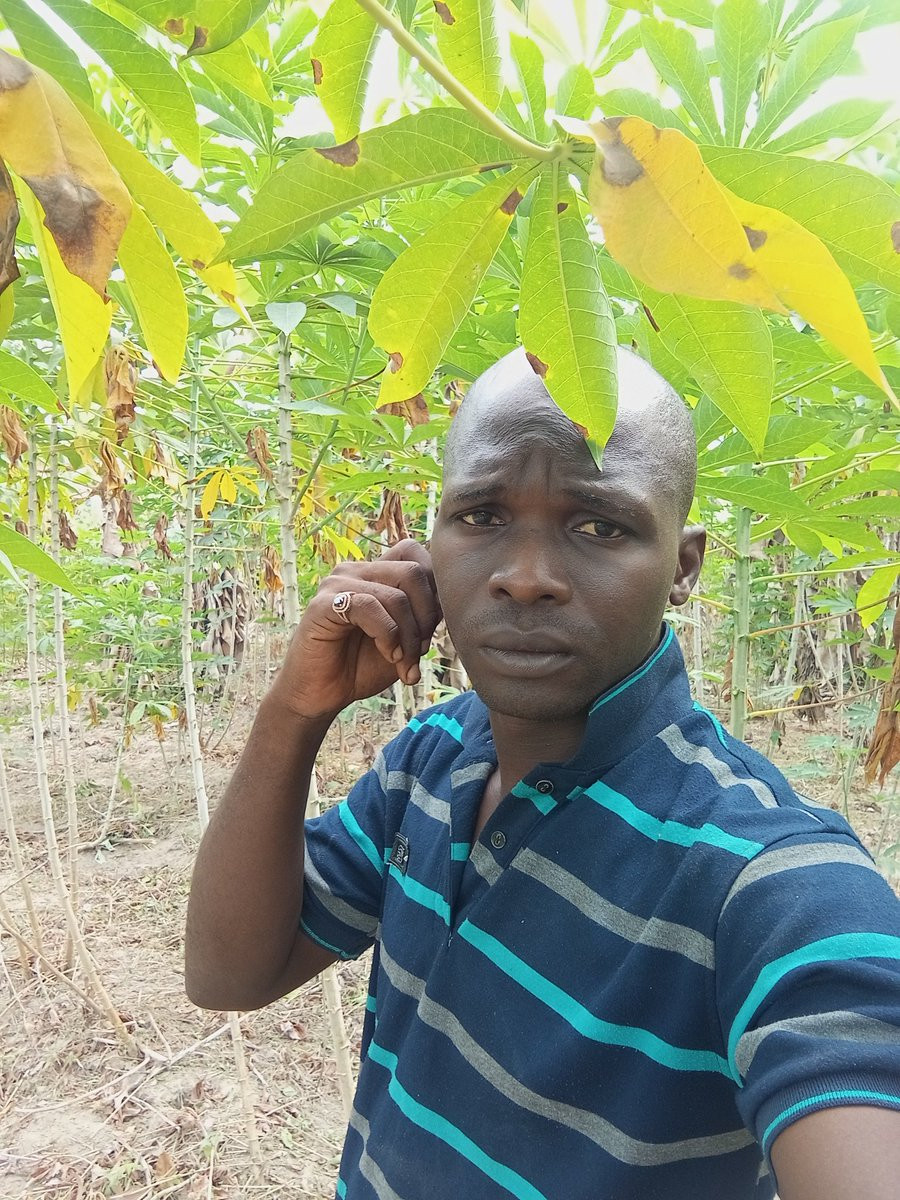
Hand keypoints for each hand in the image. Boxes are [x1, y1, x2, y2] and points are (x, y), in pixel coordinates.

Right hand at [268, 539, 441, 721]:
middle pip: (414, 571)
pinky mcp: (323, 604)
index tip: (431, 630)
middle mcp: (356, 571)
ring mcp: (338, 584)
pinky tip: (388, 654)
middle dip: (427, 617)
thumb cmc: (361, 666)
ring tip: (402, 661)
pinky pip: (370, 606)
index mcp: (375, 573)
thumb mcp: (405, 640)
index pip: (417, 554)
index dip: (435, 590)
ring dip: (409, 636)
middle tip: (419, 651)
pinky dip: (388, 635)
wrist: (320, 695)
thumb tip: (449, 604)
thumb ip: (424, 617)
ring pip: (397, 595)